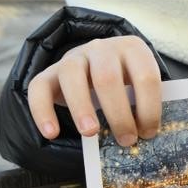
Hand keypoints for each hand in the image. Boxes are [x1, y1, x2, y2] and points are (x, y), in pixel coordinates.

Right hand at [27, 35, 162, 147]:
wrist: (96, 64)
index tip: (148, 133)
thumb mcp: (139, 87)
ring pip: (72, 75)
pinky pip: (39, 87)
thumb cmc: (125, 83)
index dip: (149, 108)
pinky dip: (42, 111)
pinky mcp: (49, 72)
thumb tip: (144, 137)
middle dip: (118, 113)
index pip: (145, 76)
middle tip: (126, 140)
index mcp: (132, 49)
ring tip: (90, 133)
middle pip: (107, 77)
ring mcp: (73, 57)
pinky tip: (51, 134)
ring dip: (82, 107)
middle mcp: (101, 48)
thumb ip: (143, 105)